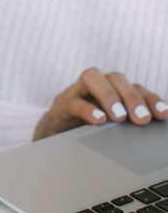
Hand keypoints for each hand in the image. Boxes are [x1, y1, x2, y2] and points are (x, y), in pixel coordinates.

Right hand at [33, 68, 167, 140]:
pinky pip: (72, 100)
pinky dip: (86, 109)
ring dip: (108, 95)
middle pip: (115, 77)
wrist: (54, 135)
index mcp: (113, 91)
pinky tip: (98, 121)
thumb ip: (130, 124)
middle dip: (131, 96)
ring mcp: (76, 92)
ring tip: (119, 118)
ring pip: (92, 77)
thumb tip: (153, 131)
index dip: (150, 98)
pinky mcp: (61, 105)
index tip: (162, 114)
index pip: (135, 87)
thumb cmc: (87, 129)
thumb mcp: (112, 127)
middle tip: (141, 118)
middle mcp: (95, 86)